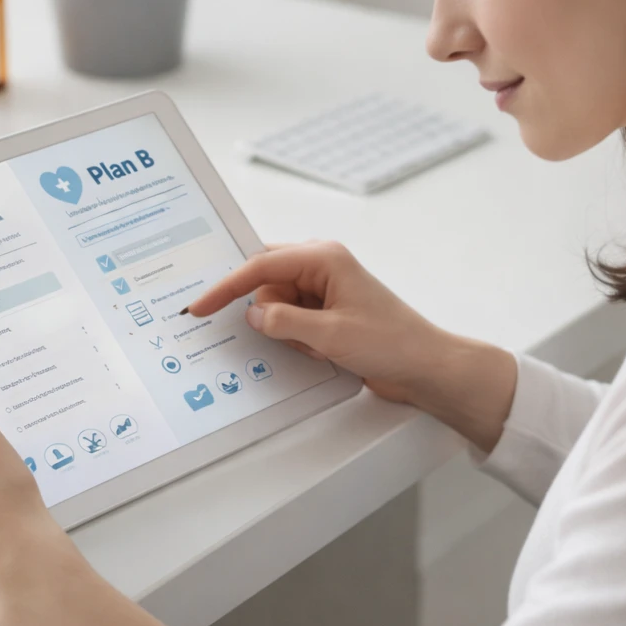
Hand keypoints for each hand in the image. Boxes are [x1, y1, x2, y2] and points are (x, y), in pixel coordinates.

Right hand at [185, 241, 457, 406]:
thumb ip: (283, 322)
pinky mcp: (327, 311)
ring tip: (318, 347)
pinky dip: (298, 339)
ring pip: (277, 306)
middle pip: (266, 282)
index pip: (260, 266)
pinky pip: (292, 321)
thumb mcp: (328, 335)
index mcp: (323, 257)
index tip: (199, 305)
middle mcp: (322, 266)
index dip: (226, 286)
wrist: (425, 367)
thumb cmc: (390, 343)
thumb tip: (252, 314)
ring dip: (288, 332)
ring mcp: (324, 289)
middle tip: (282, 334)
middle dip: (266, 313)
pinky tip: (322, 351)